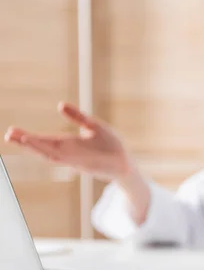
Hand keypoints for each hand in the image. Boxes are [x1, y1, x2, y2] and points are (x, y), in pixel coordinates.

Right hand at [4, 102, 131, 182]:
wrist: (126, 162)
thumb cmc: (111, 145)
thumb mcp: (93, 126)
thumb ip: (78, 116)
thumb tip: (60, 104)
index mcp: (69, 143)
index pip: (45, 140)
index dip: (29, 137)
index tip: (12, 131)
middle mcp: (69, 153)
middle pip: (43, 147)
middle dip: (26, 142)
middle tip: (8, 134)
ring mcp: (76, 160)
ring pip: (51, 154)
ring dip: (37, 148)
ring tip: (21, 139)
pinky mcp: (85, 165)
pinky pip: (68, 160)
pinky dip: (57, 155)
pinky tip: (47, 150)